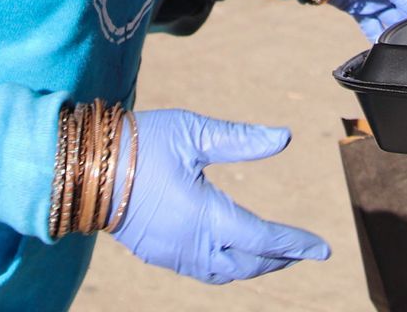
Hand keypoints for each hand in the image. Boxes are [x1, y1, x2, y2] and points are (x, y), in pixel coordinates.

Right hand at [110, 110, 330, 282]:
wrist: (84, 167)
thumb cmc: (140, 143)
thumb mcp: (193, 133)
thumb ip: (240, 140)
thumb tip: (283, 137)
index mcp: (206, 216)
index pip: (264, 239)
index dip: (296, 244)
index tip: (322, 249)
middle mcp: (192, 244)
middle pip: (248, 264)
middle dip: (279, 259)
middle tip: (302, 251)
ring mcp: (173, 254)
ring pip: (225, 273)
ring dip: (253, 266)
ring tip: (274, 255)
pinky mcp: (157, 253)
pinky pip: (202, 270)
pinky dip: (226, 266)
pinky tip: (232, 253)